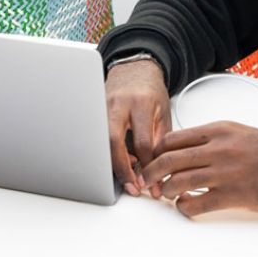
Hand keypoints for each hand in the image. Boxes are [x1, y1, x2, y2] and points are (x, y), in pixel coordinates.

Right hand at [105, 57, 169, 196]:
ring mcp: (102, 107)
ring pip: (100, 142)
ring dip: (111, 164)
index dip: (147, 167)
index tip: (151, 184)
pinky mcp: (94, 112)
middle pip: (113, 142)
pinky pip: (97, 137)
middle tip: (132, 187)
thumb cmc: (150, 91)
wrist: (134, 68)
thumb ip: (159, 140)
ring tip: (124, 178)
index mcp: (141, 104)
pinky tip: (114, 161)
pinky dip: (104, 153)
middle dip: (122, 169)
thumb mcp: (163, 113)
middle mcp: (119, 105)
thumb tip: (158, 171)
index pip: (142, 142)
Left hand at [139, 121, 257, 216]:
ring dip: (166, 192)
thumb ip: (211, 139)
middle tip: (146, 182)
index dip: (155, 153)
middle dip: (151, 173)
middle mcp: (218, 148)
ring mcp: (225, 172)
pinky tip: (187, 205)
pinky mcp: (233, 196)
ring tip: (168, 195)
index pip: (172, 139)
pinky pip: (196, 203)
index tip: (151, 162)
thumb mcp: (239, 134)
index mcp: (218, 130)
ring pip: (178, 182)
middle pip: (169, 159)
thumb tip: (182, 150)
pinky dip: (185, 207)